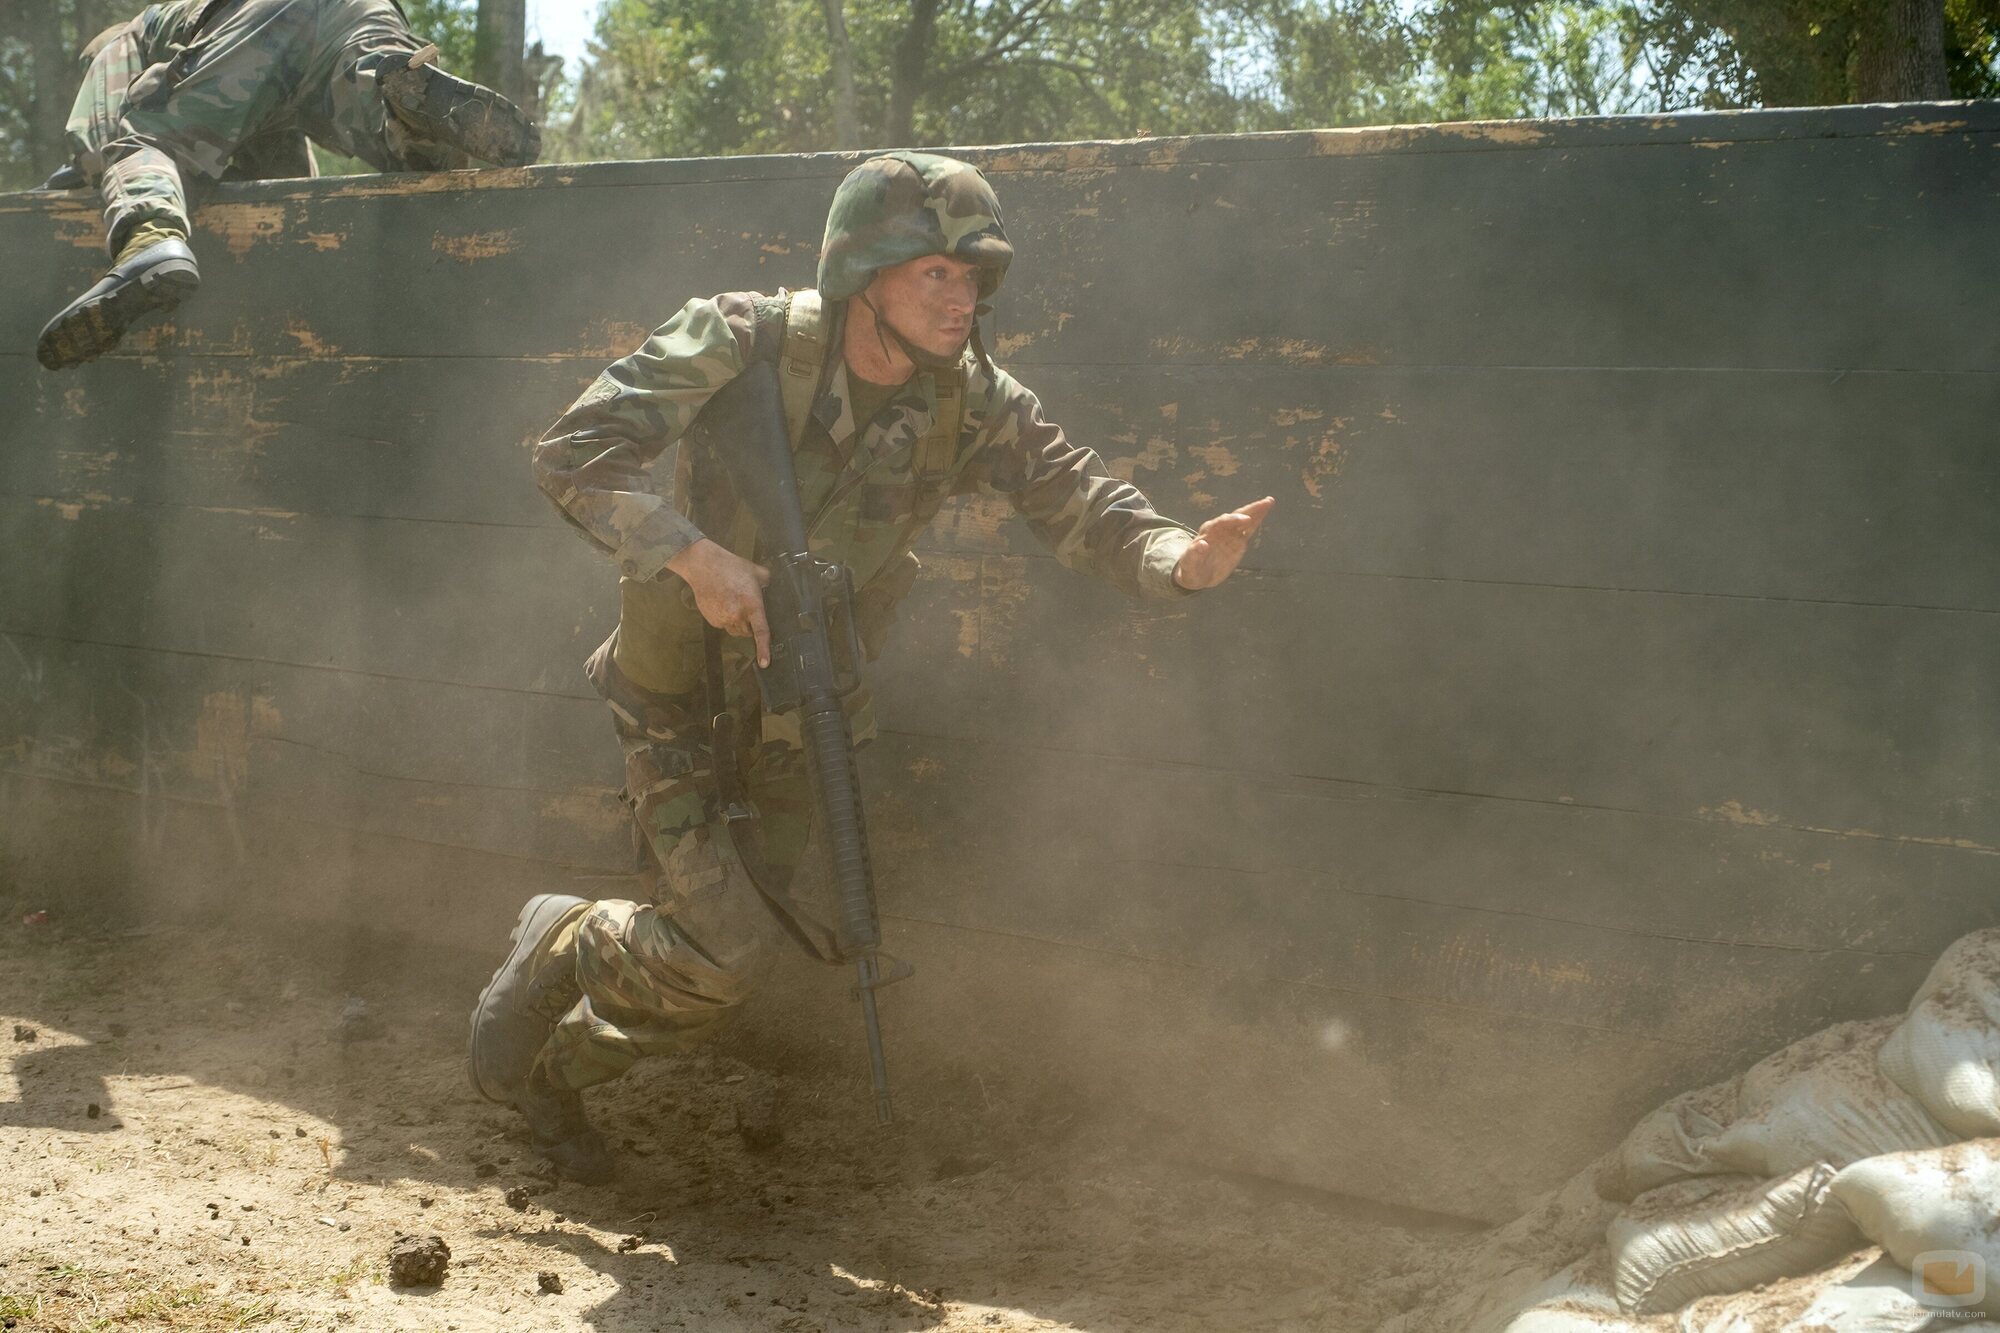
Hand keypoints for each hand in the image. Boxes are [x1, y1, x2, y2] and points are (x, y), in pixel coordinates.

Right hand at [665, 538, 773, 665]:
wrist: (704, 566)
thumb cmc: (730, 567)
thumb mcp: (757, 571)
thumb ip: (768, 581)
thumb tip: (774, 586)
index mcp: (752, 605)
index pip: (761, 631)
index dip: (764, 649)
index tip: (765, 663)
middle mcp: (738, 615)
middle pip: (748, 632)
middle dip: (750, 625)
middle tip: (746, 607)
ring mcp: (724, 619)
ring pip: (735, 630)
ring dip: (738, 623)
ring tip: (733, 603)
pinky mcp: (712, 620)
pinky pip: (723, 626)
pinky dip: (726, 619)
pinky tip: (723, 603)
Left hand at [1172, 496, 1274, 589]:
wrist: (1197, 574)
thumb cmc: (1191, 569)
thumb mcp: (1190, 564)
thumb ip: (1194, 554)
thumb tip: (1202, 543)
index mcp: (1208, 532)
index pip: (1222, 522)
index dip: (1234, 520)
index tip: (1246, 519)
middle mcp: (1220, 529)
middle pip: (1236, 516)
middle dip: (1250, 509)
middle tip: (1264, 502)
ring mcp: (1230, 534)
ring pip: (1245, 520)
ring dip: (1256, 511)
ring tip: (1269, 501)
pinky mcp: (1237, 541)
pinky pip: (1249, 529)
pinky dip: (1257, 521)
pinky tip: (1265, 512)